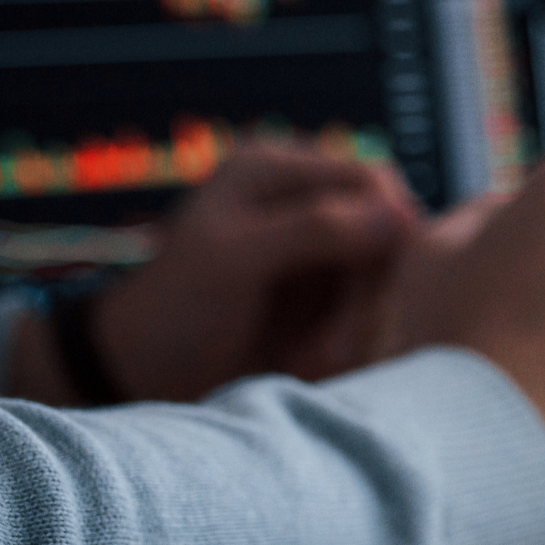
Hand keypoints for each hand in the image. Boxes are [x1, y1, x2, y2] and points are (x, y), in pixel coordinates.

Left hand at [7, 145, 418, 404]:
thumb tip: (400, 216)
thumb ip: (312, 229)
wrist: (144, 375)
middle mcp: (301, 199)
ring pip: (384, 274)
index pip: (370, 180)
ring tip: (322, 359)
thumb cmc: (174, 310)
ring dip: (360, 320)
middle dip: (369, 289)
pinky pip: (370, 306)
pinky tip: (319, 360)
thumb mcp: (233, 260)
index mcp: (274, 169)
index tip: (377, 289)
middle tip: (339, 347)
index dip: (389, 229)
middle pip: (386, 229)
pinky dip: (354, 335)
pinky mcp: (324, 291)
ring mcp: (316, 247)